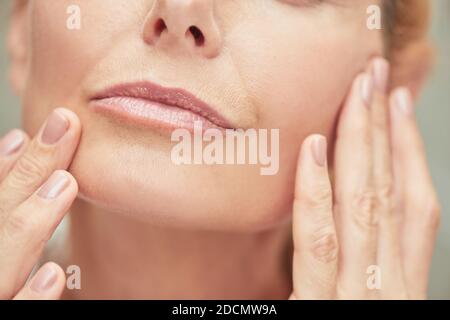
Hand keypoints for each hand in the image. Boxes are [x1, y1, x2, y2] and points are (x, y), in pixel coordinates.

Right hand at [0, 108, 80, 299]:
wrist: (5, 307)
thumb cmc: (6, 280)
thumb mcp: (7, 246)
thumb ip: (11, 208)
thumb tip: (25, 153)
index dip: (6, 168)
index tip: (39, 130)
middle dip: (25, 174)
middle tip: (63, 129)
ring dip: (25, 224)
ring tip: (63, 184)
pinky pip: (9, 316)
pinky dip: (28, 301)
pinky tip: (54, 276)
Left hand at [291, 58, 440, 299]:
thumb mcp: (357, 300)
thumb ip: (350, 267)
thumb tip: (339, 214)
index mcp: (399, 284)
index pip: (413, 208)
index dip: (410, 152)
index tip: (398, 107)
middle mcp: (388, 285)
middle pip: (390, 193)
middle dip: (385, 129)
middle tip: (375, 77)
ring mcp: (359, 295)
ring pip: (364, 205)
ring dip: (362, 142)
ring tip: (358, 92)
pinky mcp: (321, 308)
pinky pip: (318, 241)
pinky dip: (316, 192)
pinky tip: (314, 146)